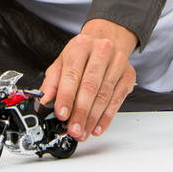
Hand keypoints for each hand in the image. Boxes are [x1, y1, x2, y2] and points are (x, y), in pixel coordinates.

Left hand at [40, 19, 137, 141]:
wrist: (107, 39)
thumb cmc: (83, 53)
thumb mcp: (63, 62)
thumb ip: (52, 82)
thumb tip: (44, 102)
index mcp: (81, 46)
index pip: (72, 74)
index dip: (66, 97)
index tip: (61, 115)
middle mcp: (102, 51)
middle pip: (90, 86)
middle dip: (81, 112)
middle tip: (73, 129)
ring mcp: (118, 63)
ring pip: (105, 95)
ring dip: (93, 118)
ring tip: (83, 132)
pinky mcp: (128, 75)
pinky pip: (117, 100)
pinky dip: (107, 117)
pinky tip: (97, 127)